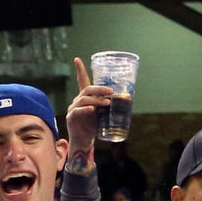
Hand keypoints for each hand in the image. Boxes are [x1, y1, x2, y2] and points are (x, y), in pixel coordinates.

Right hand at [65, 57, 108, 173]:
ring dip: (97, 99)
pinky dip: (86, 109)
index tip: (77, 59)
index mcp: (85, 97)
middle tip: (111, 91)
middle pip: (87, 89)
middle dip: (100, 88)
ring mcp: (73, 109)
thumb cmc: (94, 126)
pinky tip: (92, 109)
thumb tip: (129, 96)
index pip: (82, 80)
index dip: (80, 70)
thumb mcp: (104, 112)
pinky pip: (78, 111)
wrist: (85, 141)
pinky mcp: (71, 118)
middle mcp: (78, 101)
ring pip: (84, 99)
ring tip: (107, 103)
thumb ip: (110, 103)